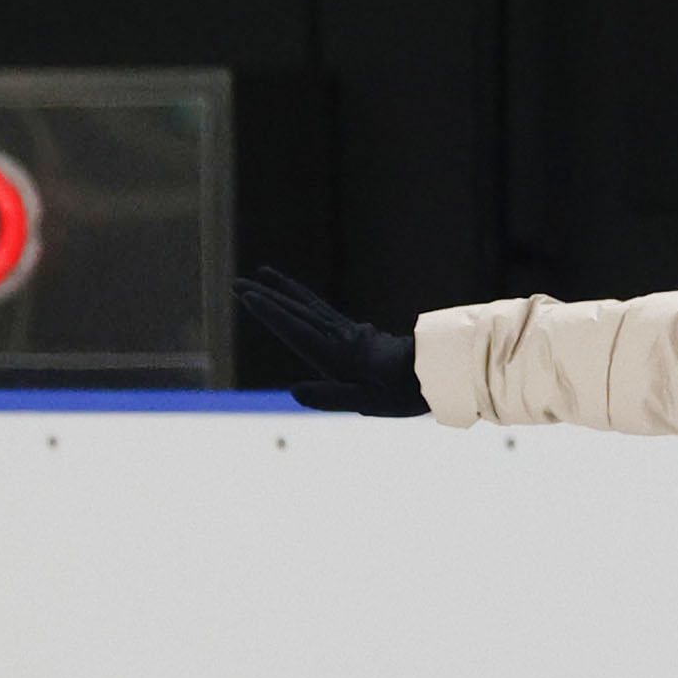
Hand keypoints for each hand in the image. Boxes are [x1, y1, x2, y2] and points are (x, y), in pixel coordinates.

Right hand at [235, 267, 427, 416]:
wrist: (440, 373)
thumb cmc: (404, 392)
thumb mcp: (368, 403)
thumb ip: (331, 397)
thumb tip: (294, 392)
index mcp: (337, 354)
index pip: (296, 330)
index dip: (271, 314)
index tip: (248, 296)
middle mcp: (339, 338)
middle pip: (296, 311)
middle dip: (266, 296)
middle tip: (237, 282)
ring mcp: (349, 333)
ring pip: (310, 306)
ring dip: (284, 291)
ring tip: (265, 274)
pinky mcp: (359, 335)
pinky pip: (323, 312)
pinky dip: (305, 300)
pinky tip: (301, 300)